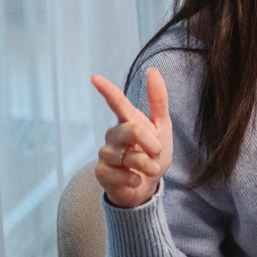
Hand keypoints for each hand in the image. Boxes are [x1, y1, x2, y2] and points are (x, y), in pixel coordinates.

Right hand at [90, 69, 172, 209]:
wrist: (148, 185)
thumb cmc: (154, 154)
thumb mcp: (162, 128)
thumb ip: (158, 102)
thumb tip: (153, 71)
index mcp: (128, 121)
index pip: (116, 102)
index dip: (107, 89)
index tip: (94, 77)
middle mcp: (113, 134)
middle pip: (133, 130)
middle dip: (153, 144)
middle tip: (158, 154)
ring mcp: (105, 153)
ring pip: (128, 156)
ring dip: (147, 165)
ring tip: (150, 169)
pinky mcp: (101, 172)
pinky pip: (121, 173)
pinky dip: (135, 178)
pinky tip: (135, 179)